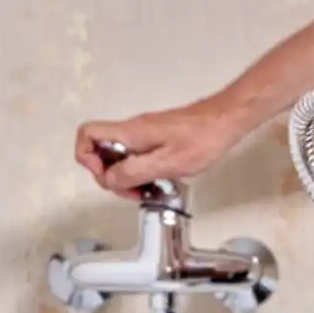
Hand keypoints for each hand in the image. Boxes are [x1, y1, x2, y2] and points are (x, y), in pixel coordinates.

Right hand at [75, 97, 246, 197]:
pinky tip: (159, 182)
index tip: (108, 178)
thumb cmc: (202, 139)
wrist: (226, 120)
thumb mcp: (167, 163)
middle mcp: (132, 130)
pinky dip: (143, 171)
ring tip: (148, 191)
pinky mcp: (157, 137)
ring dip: (128, 177)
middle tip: (134, 192)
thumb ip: (134, 172)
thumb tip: (110, 180)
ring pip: (120, 156)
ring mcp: (144, 133)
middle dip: (111, 177)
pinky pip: (138, 155)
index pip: (87, 135)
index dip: (87, 159)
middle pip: (101, 151)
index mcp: (130, 133)